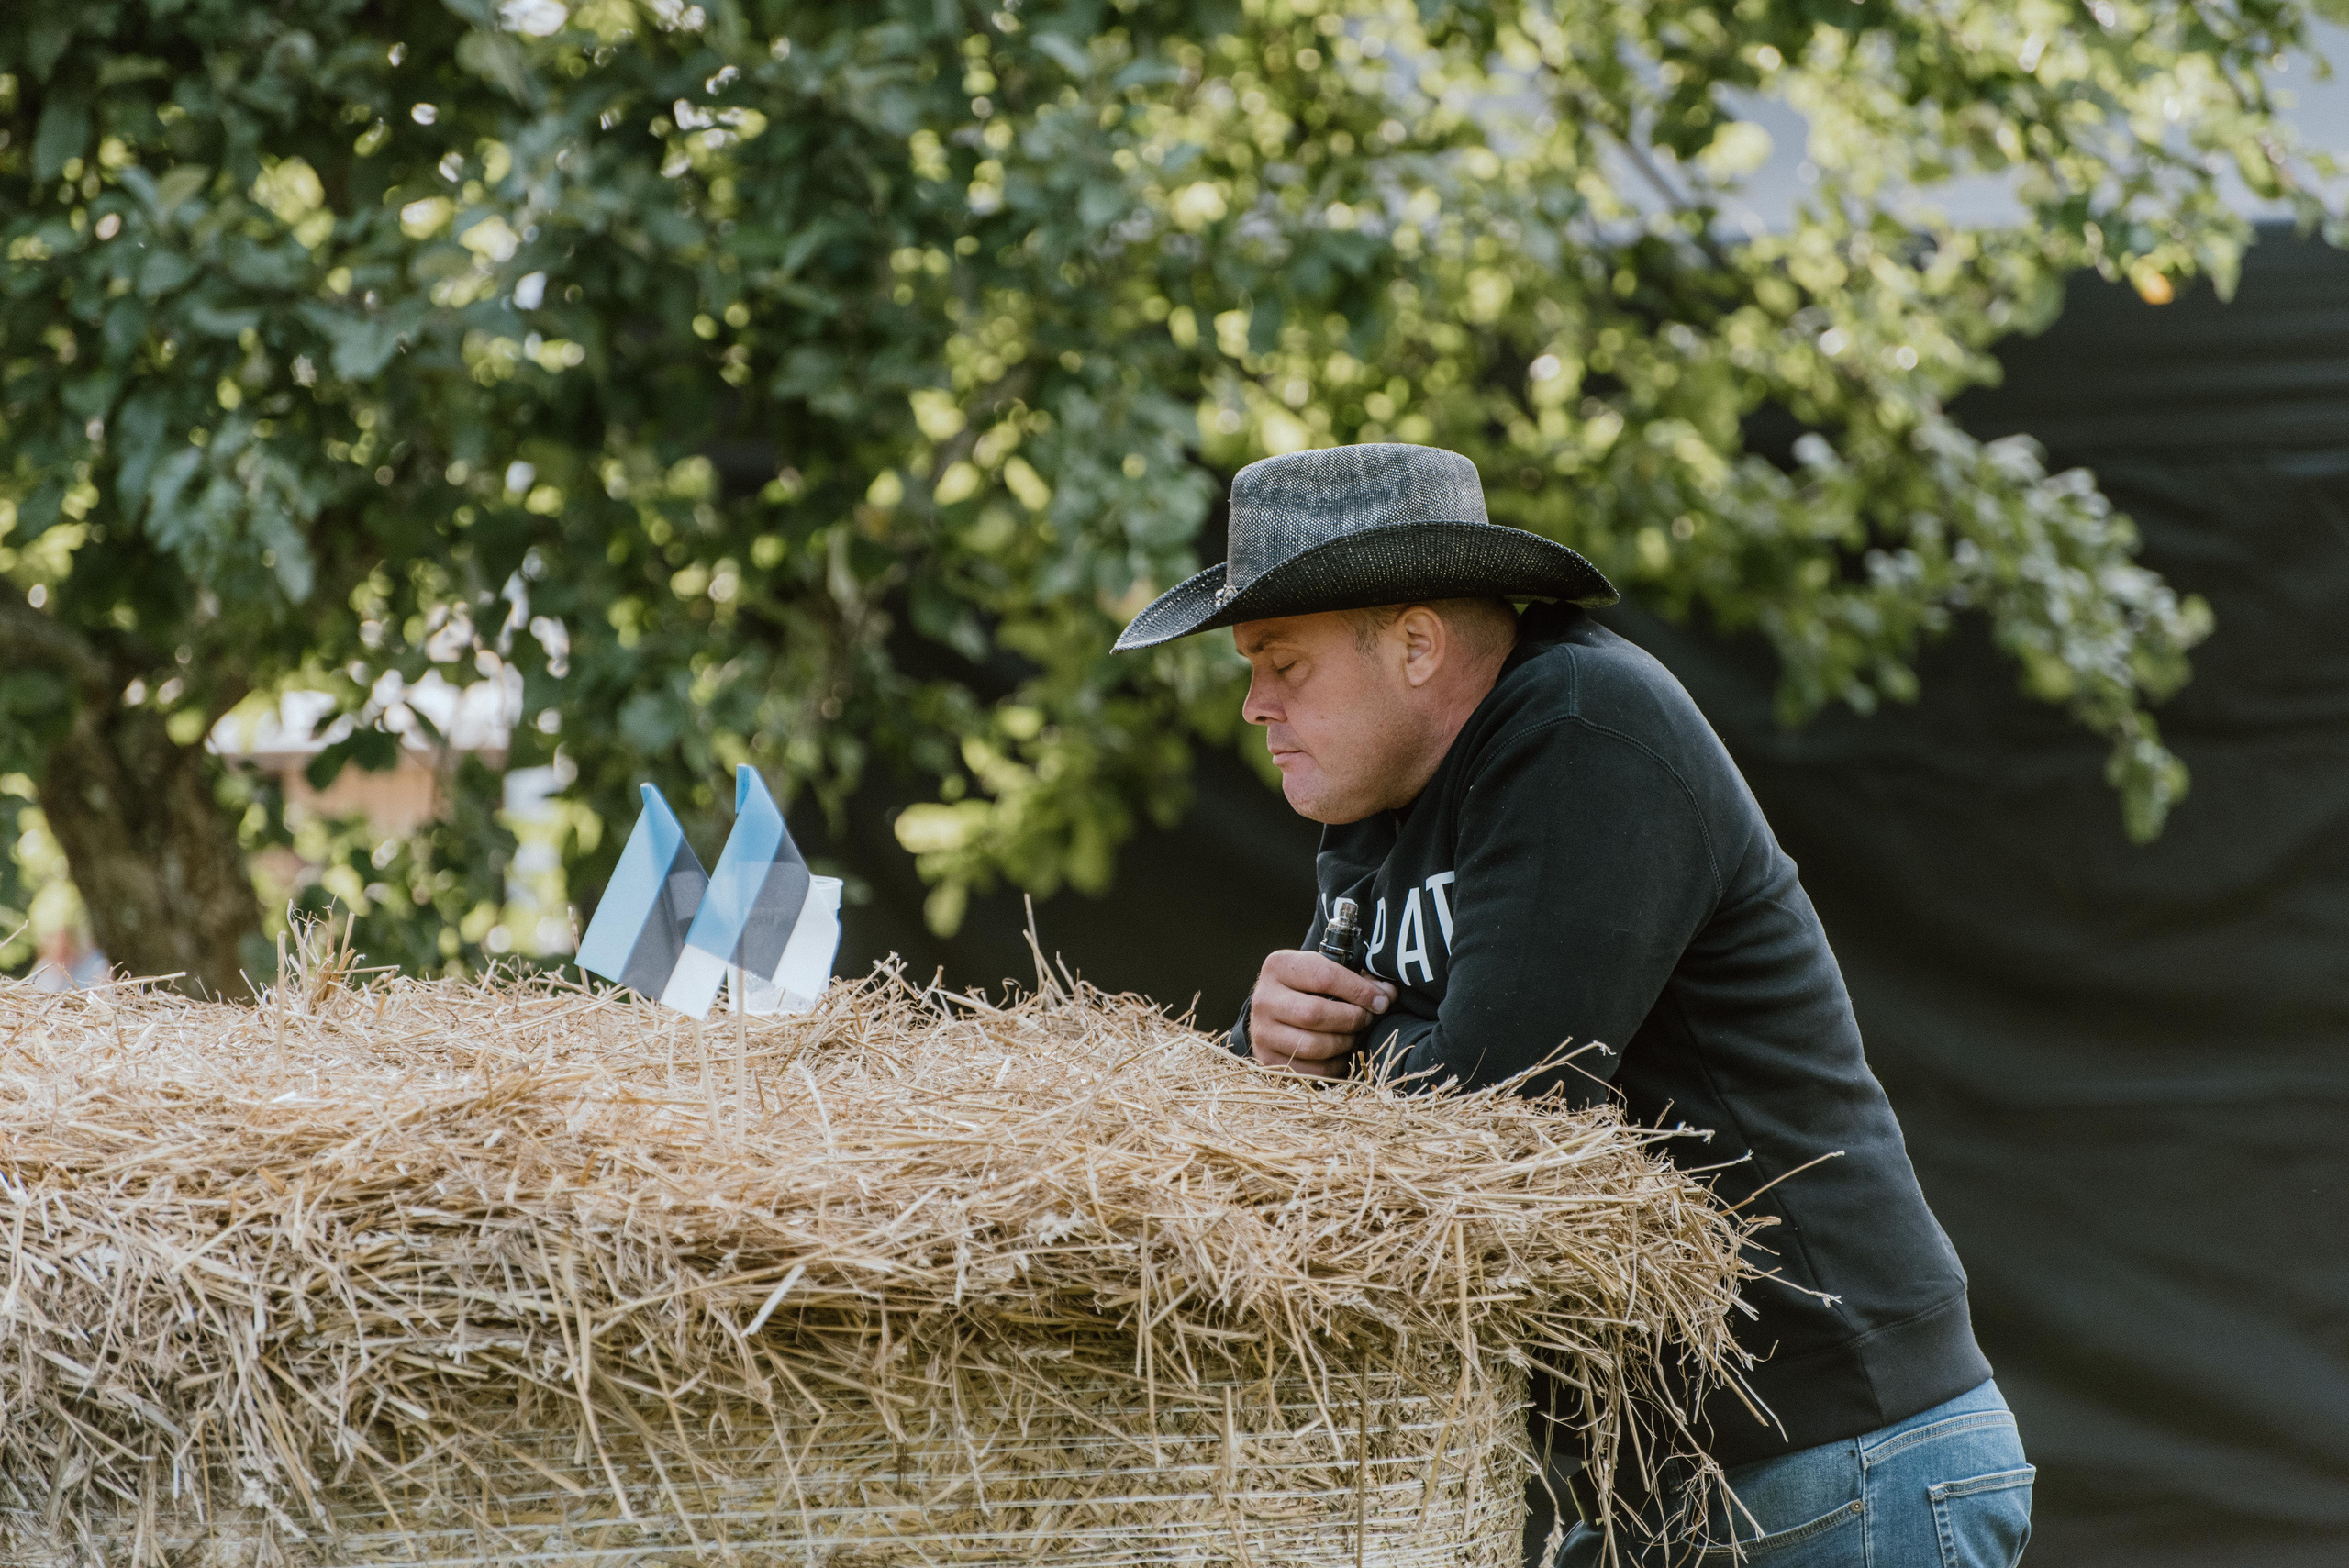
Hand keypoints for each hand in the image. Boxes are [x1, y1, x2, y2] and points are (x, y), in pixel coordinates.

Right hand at [1246, 950, 1398, 1078]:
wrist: (1273, 1012)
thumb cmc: (1307, 988)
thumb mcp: (1324, 971)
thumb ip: (1356, 979)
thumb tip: (1388, 994)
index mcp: (1278, 967)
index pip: (1324, 976)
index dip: (1359, 990)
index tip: (1381, 1000)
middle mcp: (1263, 999)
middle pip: (1316, 1014)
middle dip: (1353, 1019)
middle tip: (1368, 1019)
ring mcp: (1262, 1033)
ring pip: (1314, 1045)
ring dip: (1344, 1042)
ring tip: (1353, 1035)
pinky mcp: (1268, 1061)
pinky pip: (1312, 1070)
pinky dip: (1335, 1065)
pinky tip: (1341, 1053)